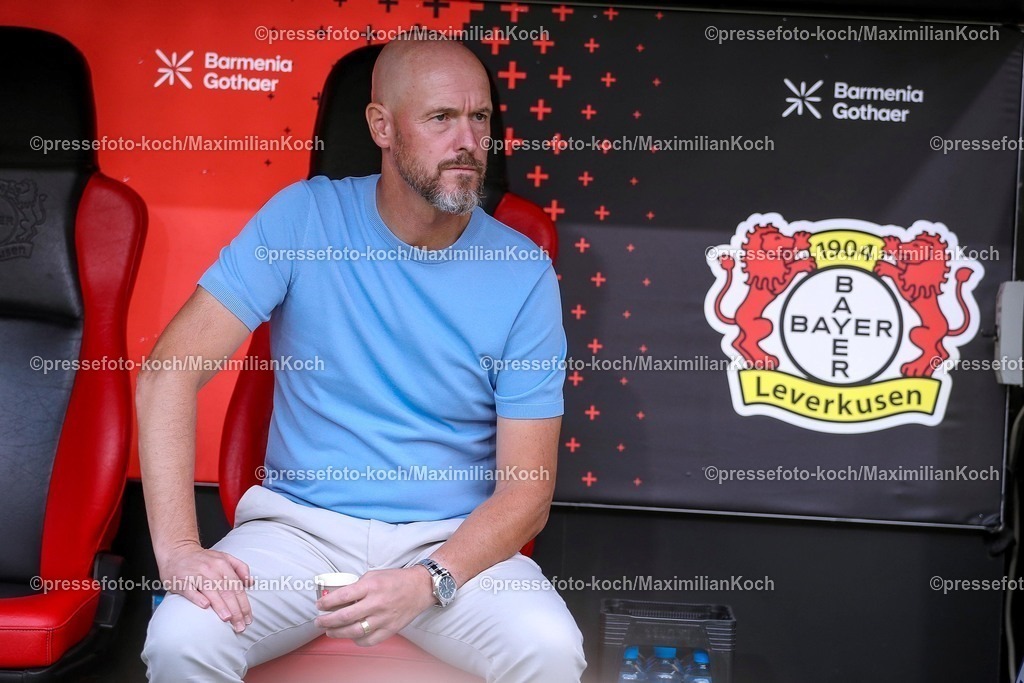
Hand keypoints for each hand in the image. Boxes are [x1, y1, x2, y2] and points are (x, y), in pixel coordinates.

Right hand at [158, 542, 253, 632]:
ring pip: (211, 591)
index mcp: (223, 564)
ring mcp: (196, 574)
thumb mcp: (224, 557)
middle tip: (240, 626)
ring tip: (228, 619)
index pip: (237, 587)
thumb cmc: (203, 559)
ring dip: (220, 605)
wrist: (177, 551)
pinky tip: (205, 606)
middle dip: (235, 610)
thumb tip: (250, 582)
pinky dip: (198, 598)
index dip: (244, 604)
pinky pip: (190, 590)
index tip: (248, 618)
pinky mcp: (182, 580)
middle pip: (227, 591)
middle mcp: (211, 568)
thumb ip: (239, 567)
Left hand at [315, 566, 435, 645]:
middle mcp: (377, 603)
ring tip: (329, 631)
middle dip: (327, 621)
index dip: (327, 602)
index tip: (319, 605)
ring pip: (354, 631)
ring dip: (337, 633)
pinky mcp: (390, 629)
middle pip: (345, 617)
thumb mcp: (374, 575)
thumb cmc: (396, 580)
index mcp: (371, 586)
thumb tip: (338, 596)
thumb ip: (357, 586)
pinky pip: (369, 640)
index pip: (343, 596)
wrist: (419, 587)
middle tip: (319, 621)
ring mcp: (384, 618)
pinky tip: (350, 636)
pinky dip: (356, 640)